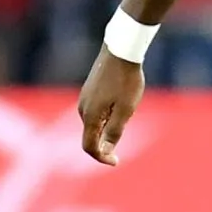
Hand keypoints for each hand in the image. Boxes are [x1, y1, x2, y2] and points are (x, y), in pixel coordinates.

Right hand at [77, 48, 145, 165]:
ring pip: (95, 123)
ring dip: (109, 127)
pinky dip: (107, 116)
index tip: (116, 161)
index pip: (89, 147)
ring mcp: (84, 98)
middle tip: (128, 127)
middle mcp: (82, 109)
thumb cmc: (126, 80)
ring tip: (128, 109)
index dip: (102, 158)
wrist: (121, 50)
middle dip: (107, 141)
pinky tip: (122, 102)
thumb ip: (115, 131)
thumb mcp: (125, 110)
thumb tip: (107, 151)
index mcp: (90, 116)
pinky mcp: (89, 91)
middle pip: (91, 136)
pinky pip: (96, 111)